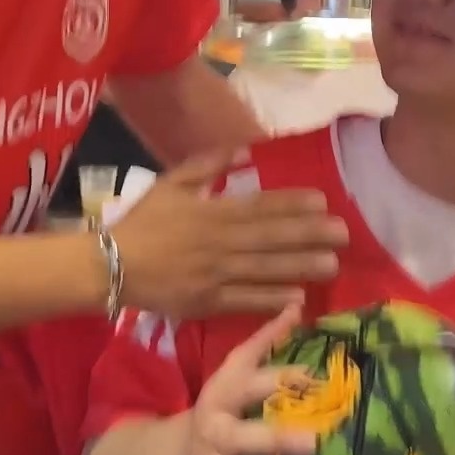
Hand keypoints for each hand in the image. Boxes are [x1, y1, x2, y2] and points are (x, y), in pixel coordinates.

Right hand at [114, 150, 348, 318]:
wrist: (109, 265)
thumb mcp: (171, 183)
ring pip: (264, 270)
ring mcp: (214, 275)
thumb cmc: (141, 223)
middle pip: (270, 238)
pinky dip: (270, 300)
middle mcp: (218, 242)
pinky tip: (297, 299)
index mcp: (211, 212)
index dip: (292, 204)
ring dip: (300, 267)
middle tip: (344, 234)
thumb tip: (245, 151)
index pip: (259, 206)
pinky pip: (244, 301)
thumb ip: (208, 165)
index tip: (322, 201)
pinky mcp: (207, 303)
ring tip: (332, 265)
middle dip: (309, 235)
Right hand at [181, 308, 316, 454]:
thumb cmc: (220, 405)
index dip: (282, 380)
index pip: (251, 384)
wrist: (173, 454)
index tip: (317, 380)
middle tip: (314, 442)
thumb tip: (298, 304)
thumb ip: (265, 340)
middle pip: (241, 437)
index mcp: (221, 396)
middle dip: (275, 440)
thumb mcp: (233, 369)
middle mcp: (214, 434)